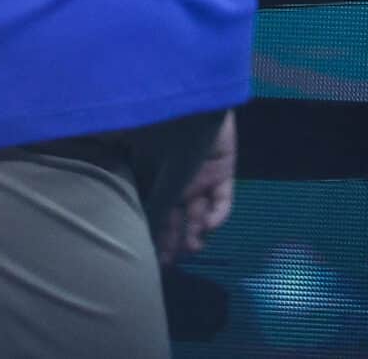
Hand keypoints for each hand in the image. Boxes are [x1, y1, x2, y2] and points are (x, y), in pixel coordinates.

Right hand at [159, 112, 236, 262]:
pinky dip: (218, 215)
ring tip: (192, 250)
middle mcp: (174, 180)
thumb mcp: (151, 179)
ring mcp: (199, 176)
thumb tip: (144, 240)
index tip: (151, 261)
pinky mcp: (223, 170)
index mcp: (150, 179)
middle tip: (171, 263)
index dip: (153, 238)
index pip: (152, 214)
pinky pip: (223, 198)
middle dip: (173, 241)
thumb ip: (152, 208)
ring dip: (196, 233)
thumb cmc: (159, 138)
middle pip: (176, 217)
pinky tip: (209, 225)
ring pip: (199, 212)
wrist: (190, 104)